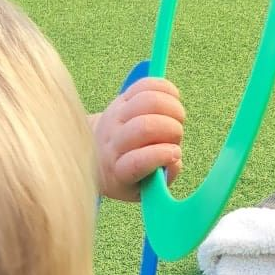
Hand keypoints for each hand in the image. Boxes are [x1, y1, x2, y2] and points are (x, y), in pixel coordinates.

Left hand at [90, 77, 184, 201]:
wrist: (96, 155)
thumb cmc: (126, 175)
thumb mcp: (141, 189)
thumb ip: (161, 180)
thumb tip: (175, 159)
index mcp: (118, 170)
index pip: (137, 161)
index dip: (160, 155)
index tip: (175, 154)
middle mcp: (114, 142)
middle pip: (145, 127)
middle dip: (171, 129)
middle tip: (177, 135)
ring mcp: (115, 117)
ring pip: (147, 101)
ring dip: (172, 107)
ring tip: (178, 117)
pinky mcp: (120, 99)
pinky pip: (145, 84)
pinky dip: (165, 88)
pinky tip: (173, 99)